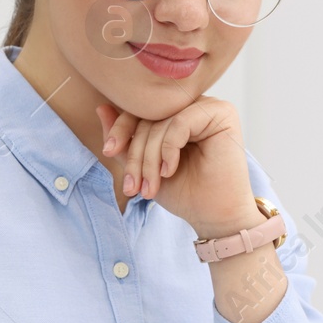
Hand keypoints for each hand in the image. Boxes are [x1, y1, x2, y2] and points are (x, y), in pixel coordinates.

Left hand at [95, 98, 260, 236]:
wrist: (213, 216)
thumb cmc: (183, 192)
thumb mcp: (143, 167)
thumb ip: (125, 140)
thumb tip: (100, 107)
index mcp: (175, 114)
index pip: (140, 110)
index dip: (120, 129)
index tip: (108, 151)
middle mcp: (192, 105)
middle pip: (149, 116)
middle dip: (136, 154)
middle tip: (133, 186)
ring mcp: (208, 107)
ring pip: (162, 122)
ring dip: (150, 159)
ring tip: (150, 187)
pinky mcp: (222, 114)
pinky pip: (180, 123)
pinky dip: (168, 149)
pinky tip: (169, 171)